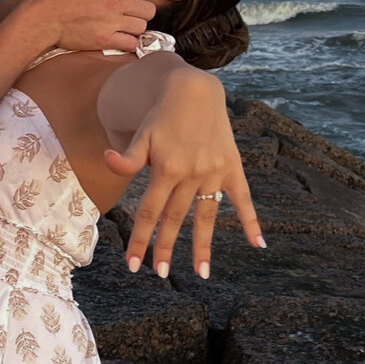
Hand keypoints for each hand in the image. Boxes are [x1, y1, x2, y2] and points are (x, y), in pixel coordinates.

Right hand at [26, 0, 155, 52]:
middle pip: (150, 9)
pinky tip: (121, 37)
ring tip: (126, 24)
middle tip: (135, 10)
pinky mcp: (105, 40)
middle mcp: (117, 3)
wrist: (44, 16)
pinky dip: (129, 42)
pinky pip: (131, 44)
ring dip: (136, 26)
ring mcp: (112, 23)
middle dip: (145, 10)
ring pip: (142, 27)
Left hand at [104, 65, 265, 274]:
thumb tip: (107, 161)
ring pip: (206, 215)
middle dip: (166, 248)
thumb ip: (128, 156)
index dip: (140, 239)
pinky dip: (251, 221)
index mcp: (166, 168)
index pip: (149, 212)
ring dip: (203, 245)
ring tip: (202, 273)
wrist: (195, 90)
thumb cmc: (162, 115)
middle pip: (175, 218)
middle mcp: (191, 173)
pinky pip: (243, 198)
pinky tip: (258, 244)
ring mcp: (214, 172)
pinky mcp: (232, 167)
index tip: (133, 265)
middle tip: (159, 273)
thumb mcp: (142, 133)